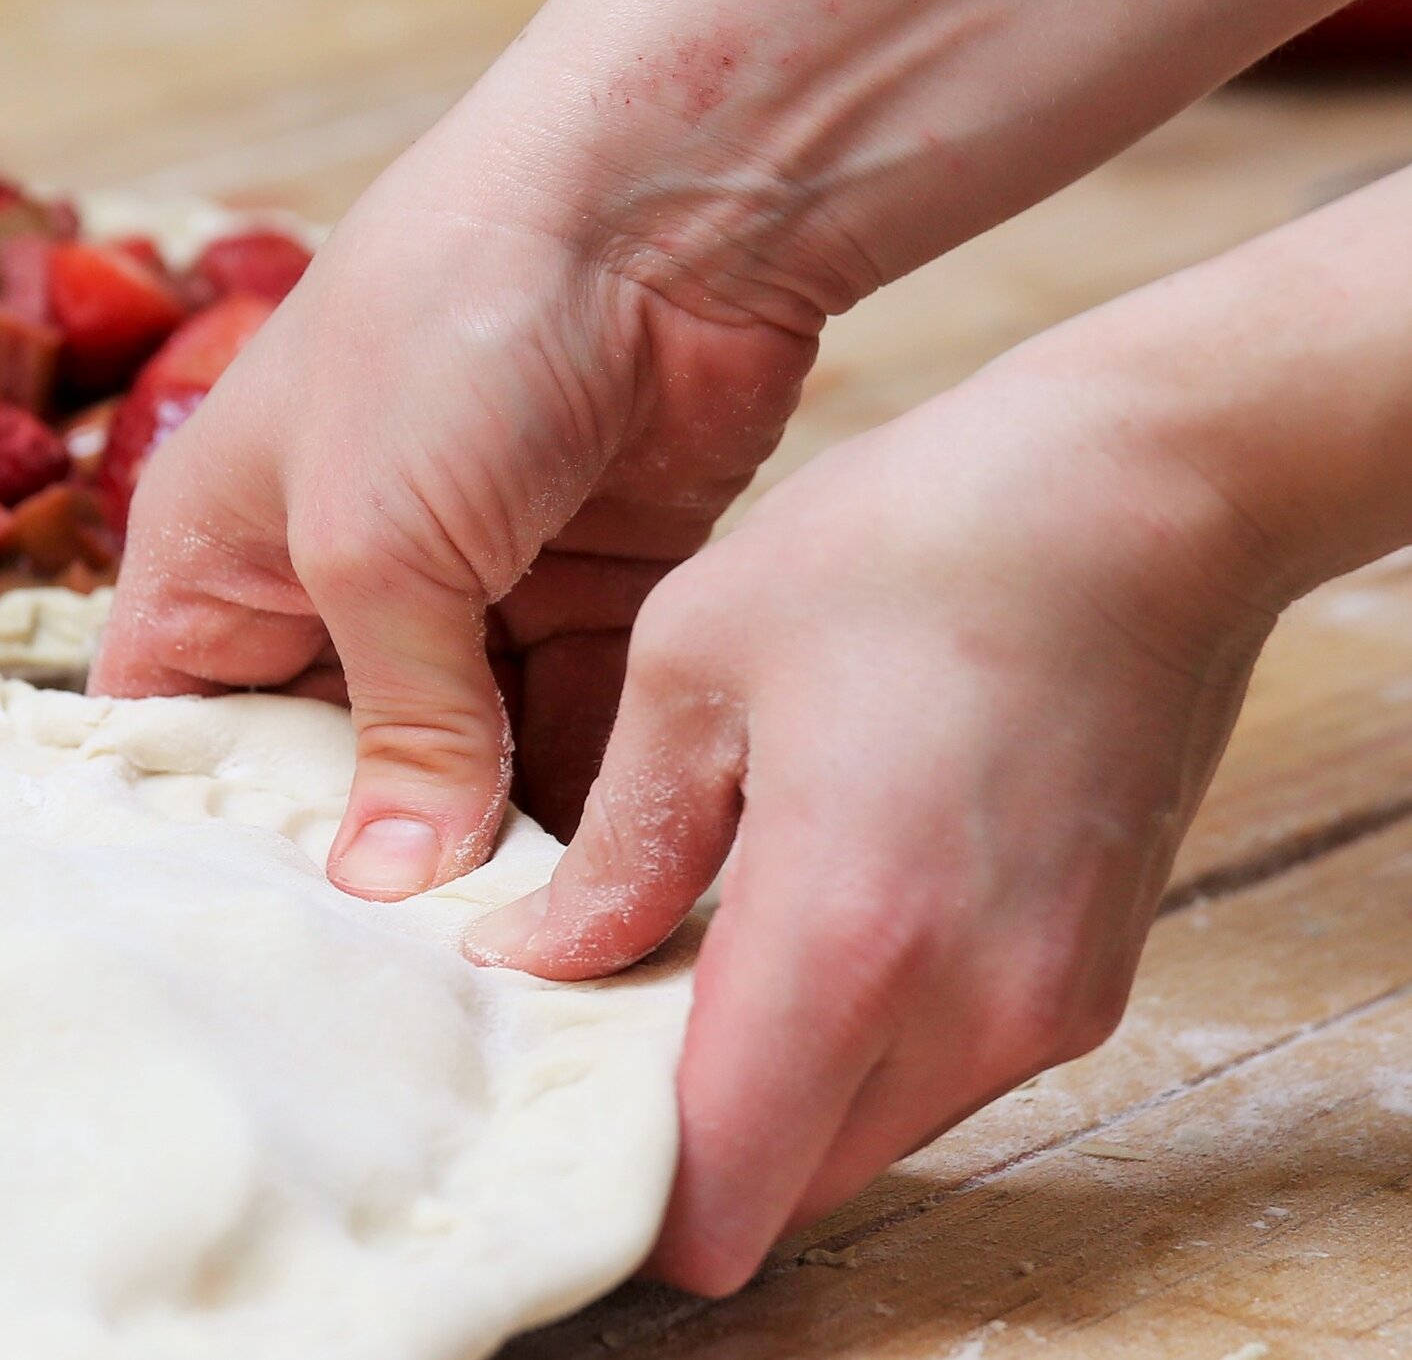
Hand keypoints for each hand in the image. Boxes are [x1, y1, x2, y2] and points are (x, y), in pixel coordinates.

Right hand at [90, 128, 819, 895]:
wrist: (656, 205)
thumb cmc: (445, 331)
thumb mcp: (378, 542)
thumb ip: (394, 722)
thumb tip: (394, 888)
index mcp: (218, 548)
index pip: (173, 725)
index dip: (203, 832)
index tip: (252, 957)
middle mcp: (328, 579)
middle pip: (327, 766)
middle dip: (368, 865)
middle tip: (406, 994)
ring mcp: (464, 588)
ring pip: (462, 763)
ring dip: (489, 849)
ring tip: (514, 968)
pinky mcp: (584, 591)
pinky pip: (571, 728)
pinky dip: (587, 800)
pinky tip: (600, 894)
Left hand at [463, 347, 1285, 1293]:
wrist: (1145, 491)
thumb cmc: (913, 545)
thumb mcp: (698, 664)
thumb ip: (617, 847)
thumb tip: (535, 958)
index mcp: (847, 933)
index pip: (724, 1188)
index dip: (629, 1187)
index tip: (556, 1107)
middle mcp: (964, 1010)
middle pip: (789, 1183)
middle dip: (687, 1137)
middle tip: (598, 1018)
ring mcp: (1044, 1009)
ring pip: (862, 1137)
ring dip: (770, 1089)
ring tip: (685, 954)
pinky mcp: (1085, 984)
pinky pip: (933, 1077)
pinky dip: (849, 1047)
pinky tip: (793, 926)